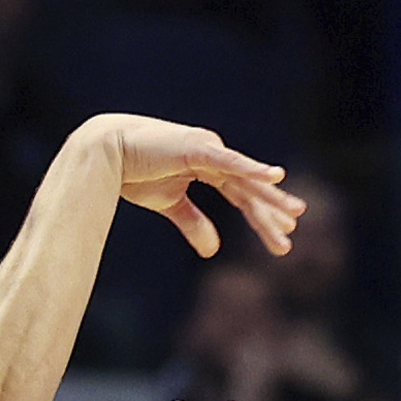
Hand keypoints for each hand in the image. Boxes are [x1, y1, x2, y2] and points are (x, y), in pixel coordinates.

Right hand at [82, 115, 301, 257]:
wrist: (105, 153)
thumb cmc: (134, 172)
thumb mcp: (170, 204)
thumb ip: (193, 223)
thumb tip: (214, 251)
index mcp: (208, 168)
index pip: (241, 195)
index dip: (261, 216)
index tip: (281, 236)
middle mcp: (214, 157)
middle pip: (248, 189)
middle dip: (270, 211)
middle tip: (291, 230)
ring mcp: (208, 149)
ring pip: (245, 179)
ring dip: (269, 198)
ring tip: (294, 213)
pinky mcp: (198, 148)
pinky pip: (230, 162)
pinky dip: (252, 169)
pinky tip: (275, 176)